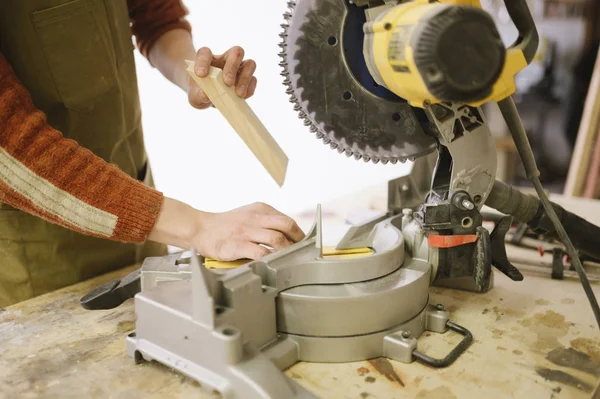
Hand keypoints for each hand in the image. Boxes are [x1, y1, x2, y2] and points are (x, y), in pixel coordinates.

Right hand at [148, 198, 304, 260]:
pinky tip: (273, 264)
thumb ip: (266, 221)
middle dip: (298, 240)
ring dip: (286, 251)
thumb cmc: (226, 225)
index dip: (298, 233)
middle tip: (301, 252)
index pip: (287, 220)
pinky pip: (260, 252)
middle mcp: (255, 218)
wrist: (201, 228)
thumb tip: (287, 235)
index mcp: (260, 209)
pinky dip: (270, 259)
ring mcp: (247, 231)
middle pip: (286, 226)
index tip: (303, 244)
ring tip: (290, 260)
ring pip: (276, 239)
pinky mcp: (238, 244)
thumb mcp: (248, 214)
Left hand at [187, 46, 257, 108]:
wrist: (208, 97)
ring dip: (245, 78)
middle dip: (233, 67)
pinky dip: (249, 89)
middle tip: (227, 82)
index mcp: (208, 58)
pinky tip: (242, 97)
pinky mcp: (248, 80)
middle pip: (236, 52)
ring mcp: (239, 69)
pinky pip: (253, 80)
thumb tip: (206, 95)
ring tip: (238, 93)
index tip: (201, 74)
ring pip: (250, 64)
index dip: (203, 61)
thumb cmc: (200, 93)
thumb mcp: (195, 96)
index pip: (205, 53)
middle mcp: (226, 59)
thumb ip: (198, 96)